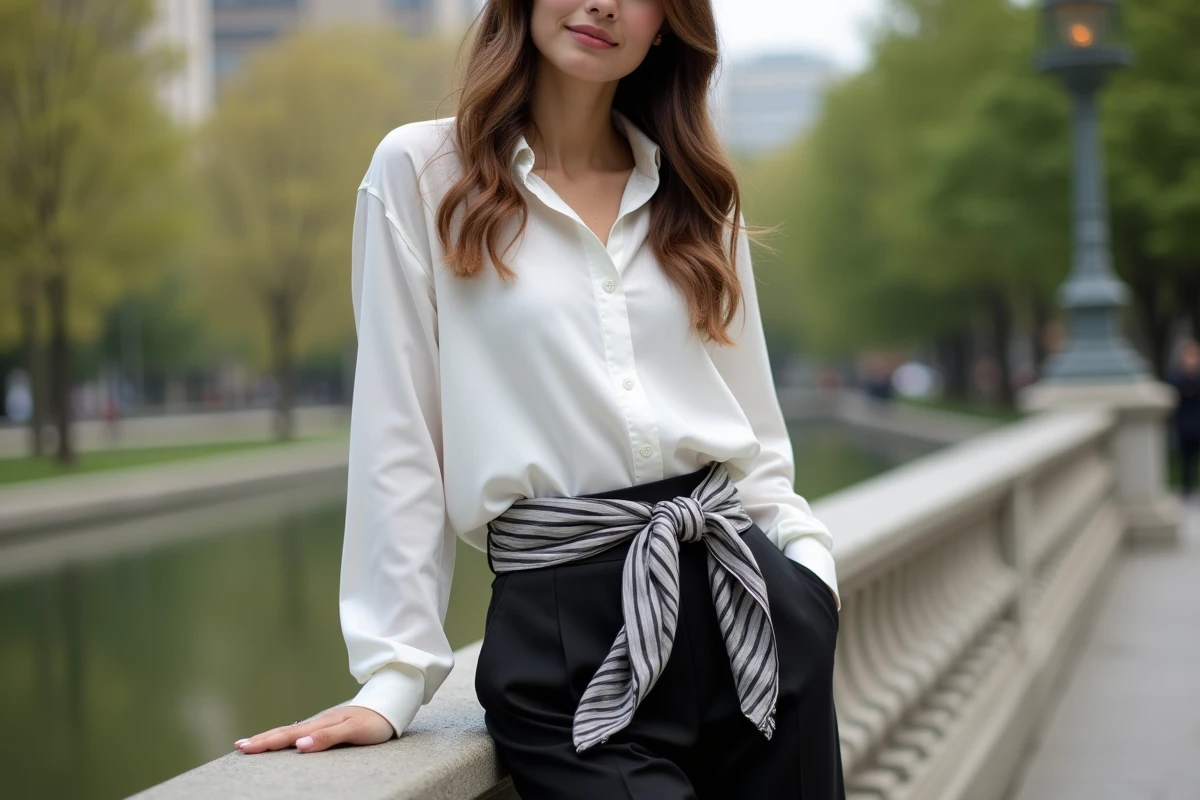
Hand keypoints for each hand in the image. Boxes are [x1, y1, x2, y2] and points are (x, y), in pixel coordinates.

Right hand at [234, 705, 394, 754]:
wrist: (391, 706)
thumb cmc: (375, 722)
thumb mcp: (354, 731)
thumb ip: (328, 738)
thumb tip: (300, 746)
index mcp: (321, 724)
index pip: (289, 735)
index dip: (267, 742)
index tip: (245, 747)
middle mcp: (319, 722)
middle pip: (285, 732)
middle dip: (262, 739)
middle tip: (239, 746)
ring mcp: (322, 723)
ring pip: (291, 730)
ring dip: (270, 737)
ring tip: (252, 743)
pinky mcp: (328, 725)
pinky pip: (301, 731)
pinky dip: (286, 736)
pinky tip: (282, 740)